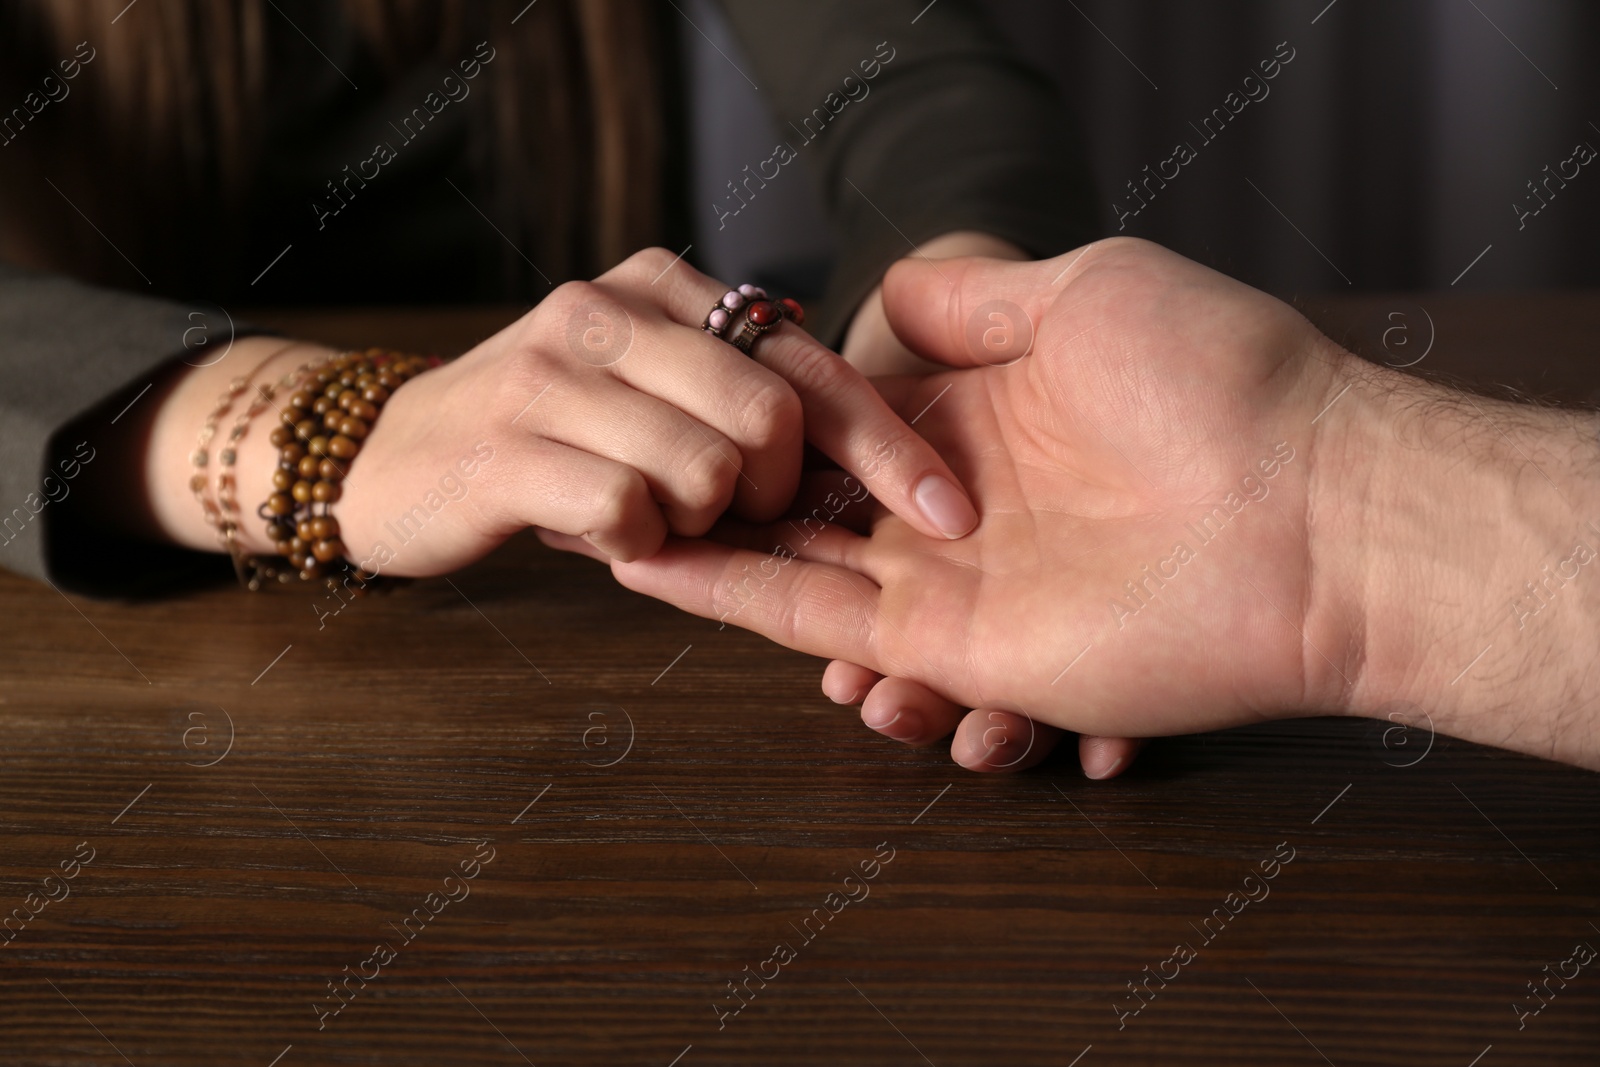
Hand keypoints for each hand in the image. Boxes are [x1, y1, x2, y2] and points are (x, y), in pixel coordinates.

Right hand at [140, 249, 979, 576]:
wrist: (390, 457)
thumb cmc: (552, 435)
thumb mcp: (647, 384)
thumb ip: (740, 385)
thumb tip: (863, 440)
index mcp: (665, 286)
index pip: (808, 361)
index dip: (888, 444)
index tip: (948, 513)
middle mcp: (611, 309)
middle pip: (770, 416)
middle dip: (779, 494)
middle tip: (726, 513)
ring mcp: (551, 374)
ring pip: (705, 471)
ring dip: (698, 524)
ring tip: (646, 512)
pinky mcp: (505, 450)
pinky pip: (629, 515)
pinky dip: (637, 546)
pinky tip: (604, 535)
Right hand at [608, 238, 1356, 755]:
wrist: (1309, 516)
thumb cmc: (1217, 381)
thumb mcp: (1083, 290)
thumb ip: (970, 300)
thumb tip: (884, 293)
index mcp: (976, 413)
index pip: (837, 415)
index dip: (757, 407)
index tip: (676, 390)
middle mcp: (948, 501)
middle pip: (801, 498)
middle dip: (715, 486)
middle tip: (619, 464)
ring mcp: (943, 576)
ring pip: (788, 566)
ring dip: (701, 548)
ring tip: (614, 522)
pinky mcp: (945, 640)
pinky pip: (811, 622)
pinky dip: (726, 597)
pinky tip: (649, 565)